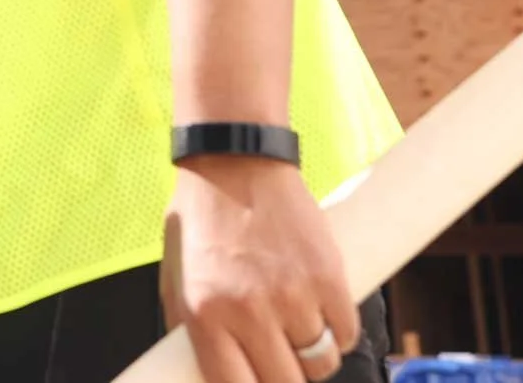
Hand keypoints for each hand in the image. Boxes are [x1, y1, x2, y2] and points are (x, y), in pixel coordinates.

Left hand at [162, 157, 360, 382]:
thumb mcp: (176, 275)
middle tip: (280, 363)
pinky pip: (346, 334)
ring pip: (320, 364)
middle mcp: (249, 310)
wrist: (236, 162)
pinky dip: (337, 334)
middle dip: (284, 379)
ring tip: (298, 335)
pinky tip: (321, 315)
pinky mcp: (328, 276)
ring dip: (311, 358)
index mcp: (204, 314)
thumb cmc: (202, 219)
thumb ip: (189, 328)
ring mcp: (293, 295)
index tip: (255, 380)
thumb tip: (208, 374)